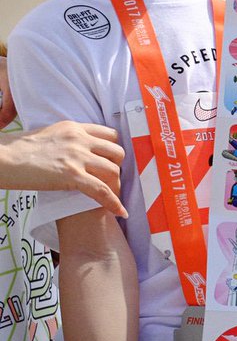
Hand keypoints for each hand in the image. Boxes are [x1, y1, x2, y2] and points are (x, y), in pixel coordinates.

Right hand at [0, 122, 125, 217]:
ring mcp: (77, 157)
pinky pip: (102, 190)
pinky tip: (120, 212)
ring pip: (114, 171)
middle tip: (111, 180)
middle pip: (116, 152)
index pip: (109, 135)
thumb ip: (67, 141)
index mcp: (74, 128)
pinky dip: (113, 203)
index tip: (113, 162)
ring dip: (117, 185)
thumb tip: (77, 153)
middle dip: (118, 167)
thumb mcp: (48, 135)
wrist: (1, 157)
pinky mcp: (71, 175)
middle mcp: (79, 139)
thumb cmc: (17, 150)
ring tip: (112, 196)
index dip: (114, 150)